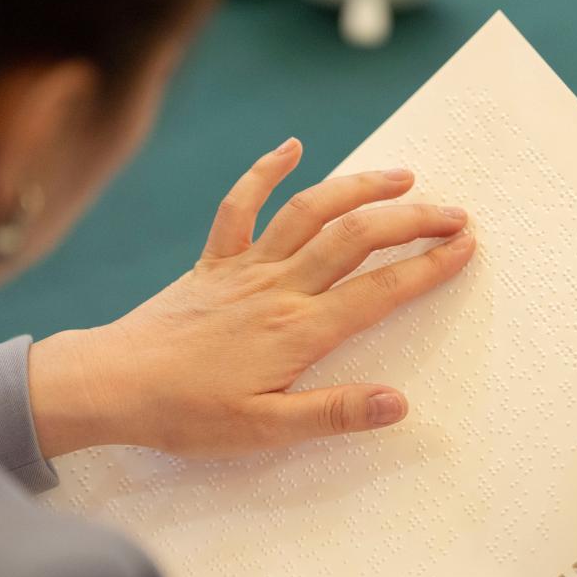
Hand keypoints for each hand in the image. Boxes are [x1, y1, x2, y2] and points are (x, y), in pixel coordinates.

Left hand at [28, 137, 474, 457]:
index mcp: (298, 330)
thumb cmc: (187, 413)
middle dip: (411, 220)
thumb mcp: (265, 430)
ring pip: (310, 211)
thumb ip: (335, 413)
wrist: (110, 384)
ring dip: (359, 187)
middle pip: (355, 238)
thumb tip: (399, 402)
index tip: (466, 246)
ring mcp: (245, 266)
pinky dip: (265, 171)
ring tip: (402, 176)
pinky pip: (240, 205)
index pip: (379, 291)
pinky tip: (291, 146)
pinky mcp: (215, 259)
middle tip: (454, 211)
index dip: (428, 266)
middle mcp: (279, 287)